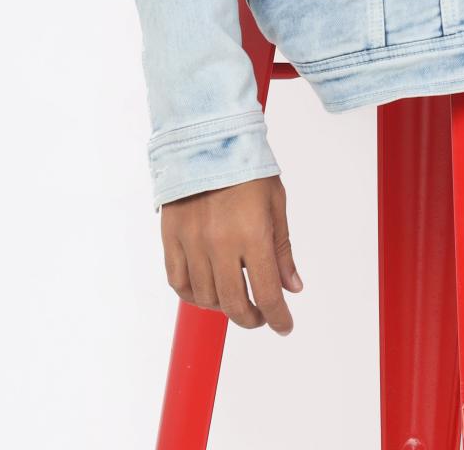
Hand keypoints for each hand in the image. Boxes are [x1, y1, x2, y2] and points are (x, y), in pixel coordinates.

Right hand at [161, 172, 303, 335]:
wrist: (207, 138)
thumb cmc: (247, 168)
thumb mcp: (275, 203)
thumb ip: (282, 249)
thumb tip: (292, 287)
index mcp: (253, 234)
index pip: (267, 293)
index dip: (278, 318)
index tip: (284, 326)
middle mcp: (221, 243)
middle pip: (234, 304)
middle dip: (251, 318)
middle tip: (260, 316)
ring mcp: (192, 242)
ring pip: (205, 298)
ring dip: (222, 307)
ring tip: (234, 299)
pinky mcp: (171, 236)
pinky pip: (178, 281)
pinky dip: (192, 295)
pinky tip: (205, 292)